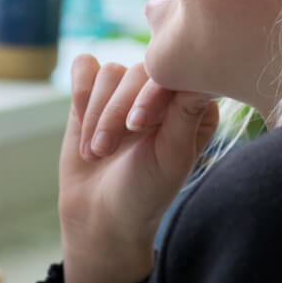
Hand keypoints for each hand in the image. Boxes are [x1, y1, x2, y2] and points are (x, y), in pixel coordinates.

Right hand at [58, 55, 219, 282]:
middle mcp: (160, 92)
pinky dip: (80, 94)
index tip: (136, 127)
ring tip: (95, 151)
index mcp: (191, 105)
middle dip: (115, 112)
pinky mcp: (94, 94)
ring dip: (95, 114)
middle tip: (105, 150)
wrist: (100, 215)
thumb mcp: (171, 156)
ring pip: (108, 72)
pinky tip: (81, 126)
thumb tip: (202, 75)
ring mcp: (126, 91)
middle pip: (136, 71)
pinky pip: (84, 67)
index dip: (150, 96)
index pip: (173, 74)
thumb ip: (186, 112)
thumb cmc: (144, 192)